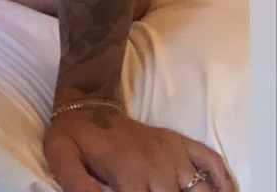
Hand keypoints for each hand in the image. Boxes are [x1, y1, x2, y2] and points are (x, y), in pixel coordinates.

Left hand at [43, 106, 235, 191]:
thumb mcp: (62, 157)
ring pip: (201, 189)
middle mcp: (157, 165)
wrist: (87, 102)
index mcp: (130, 173)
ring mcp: (173, 153)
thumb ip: (77, 186)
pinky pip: (211, 162)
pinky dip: (223, 181)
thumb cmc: (74, 135)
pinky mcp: (180, 144)